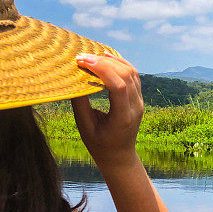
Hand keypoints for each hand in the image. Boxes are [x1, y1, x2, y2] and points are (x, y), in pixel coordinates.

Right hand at [71, 52, 142, 168]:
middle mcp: (135, 107)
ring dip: (112, 60)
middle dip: (103, 62)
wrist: (119, 156)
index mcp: (123, 117)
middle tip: (82, 57)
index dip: (101, 69)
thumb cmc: (99, 144)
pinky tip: (107, 58)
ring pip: (132, 72)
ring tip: (92, 56)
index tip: (82, 61)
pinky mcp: (138, 98)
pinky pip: (133, 75)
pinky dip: (120, 64)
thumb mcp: (85, 126)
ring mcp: (139, 102)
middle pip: (126, 76)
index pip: (118, 86)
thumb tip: (73, 78)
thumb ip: (80, 103)